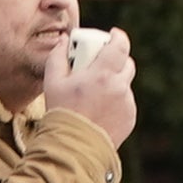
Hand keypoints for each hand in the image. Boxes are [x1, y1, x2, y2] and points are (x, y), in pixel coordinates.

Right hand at [49, 25, 140, 150]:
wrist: (74, 148)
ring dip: (114, 82)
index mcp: (102, 74)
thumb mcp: (52, 82)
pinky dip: (116, 101)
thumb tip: (64, 40)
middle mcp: (119, 87)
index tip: (113, 34)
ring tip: (94, 93)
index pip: (120, 45)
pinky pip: (125, 102)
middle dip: (116, 58)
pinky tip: (100, 109)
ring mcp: (127, 104)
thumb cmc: (62, 112)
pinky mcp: (130, 118)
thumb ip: (58, 56)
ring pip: (124, 84)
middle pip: (126, 63)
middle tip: (101, 63)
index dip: (118, 36)